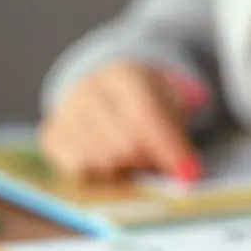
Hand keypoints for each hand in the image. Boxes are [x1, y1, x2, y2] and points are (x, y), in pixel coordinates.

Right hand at [39, 61, 205, 181]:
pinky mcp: (51, 136)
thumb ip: (189, 99)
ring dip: (127, 171)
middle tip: (162, 164)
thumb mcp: (173, 92)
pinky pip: (78, 171)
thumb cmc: (147, 98)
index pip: (145, 115)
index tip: (190, 174)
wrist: (105, 91)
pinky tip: (114, 166)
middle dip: (150, 162)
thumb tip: (199, 98)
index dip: (170, 148)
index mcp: (122, 74)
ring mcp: (65, 113)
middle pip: (123, 145)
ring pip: (100, 161)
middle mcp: (87, 90)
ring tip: (136, 160)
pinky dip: (102, 176)